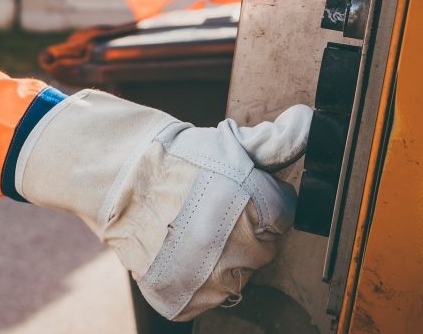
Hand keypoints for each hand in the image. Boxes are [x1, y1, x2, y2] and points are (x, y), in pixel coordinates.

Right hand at [14, 92, 311, 320]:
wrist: (113, 176)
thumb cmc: (175, 156)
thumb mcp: (229, 143)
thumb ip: (276, 142)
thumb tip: (308, 123)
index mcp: (259, 207)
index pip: (281, 219)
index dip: (257, 202)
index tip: (229, 192)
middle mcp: (239, 246)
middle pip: (261, 251)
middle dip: (241, 231)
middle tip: (206, 210)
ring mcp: (210, 276)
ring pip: (236, 278)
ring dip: (219, 260)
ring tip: (188, 230)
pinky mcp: (185, 297)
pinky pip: (207, 300)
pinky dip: (194, 283)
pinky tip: (178, 253)